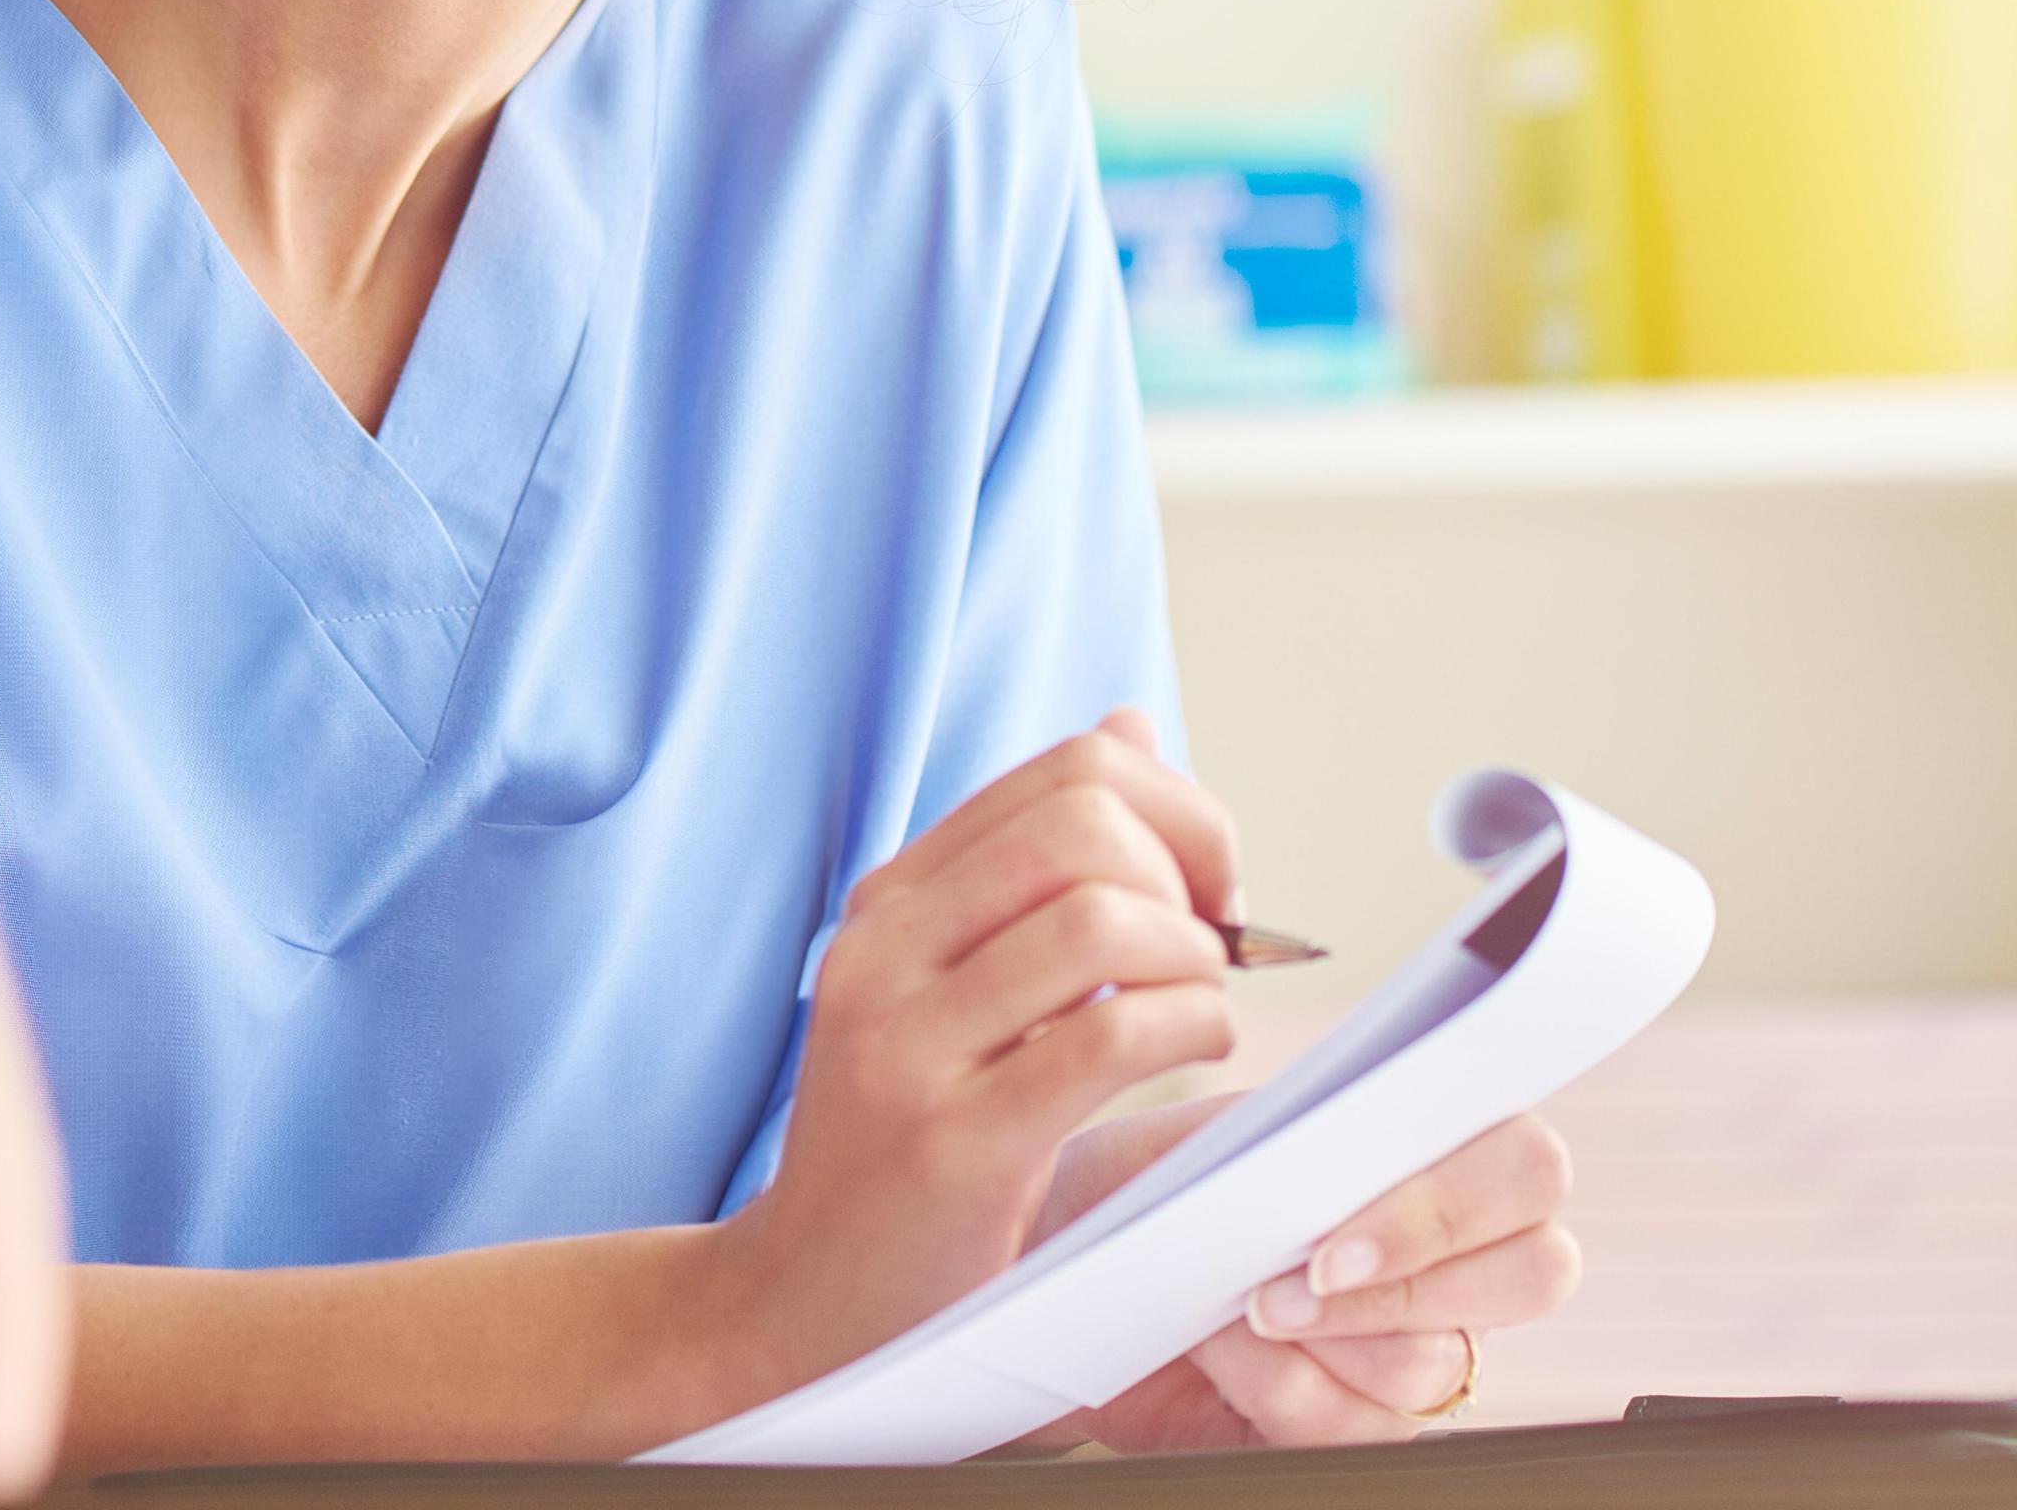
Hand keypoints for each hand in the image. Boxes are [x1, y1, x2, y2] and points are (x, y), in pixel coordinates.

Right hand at [741, 709, 1241, 1383]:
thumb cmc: (914, 1143)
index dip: (1176, 813)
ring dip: (1194, 962)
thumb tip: (1129, 727)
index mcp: (893, 899)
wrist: (810, 1299)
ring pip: (1103, 920)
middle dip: (1194, 870)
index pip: (1066, 773)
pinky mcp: (953, 1139)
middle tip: (1216, 948)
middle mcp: (885, 948)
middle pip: (1086, 821)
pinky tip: (1187, 1056)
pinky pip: (1109, 1036)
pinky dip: (1187, 1030)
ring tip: (1195, 1011)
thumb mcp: (959, 985)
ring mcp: (909, 1041)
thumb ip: (1038, 867)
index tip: (1205, 894)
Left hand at [1062, 1108, 1580, 1450]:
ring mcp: (1420, 1350)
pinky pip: (1357, 1426)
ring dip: (1320, 1334)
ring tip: (1230, 1305)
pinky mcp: (1365, 1425)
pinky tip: (1214, 1350)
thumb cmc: (1137, 1188)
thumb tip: (1334, 1168)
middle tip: (1295, 1279)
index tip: (1338, 1232)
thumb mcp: (1190, 1140)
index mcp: (1429, 1157)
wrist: (1066, 1272)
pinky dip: (1274, 1386)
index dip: (1455, 1201)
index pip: (1527, 1164)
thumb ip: (1278, 1138)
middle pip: (1536, 1270)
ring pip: (1434, 1363)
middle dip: (1405, 1279)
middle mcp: (1452, 1259)